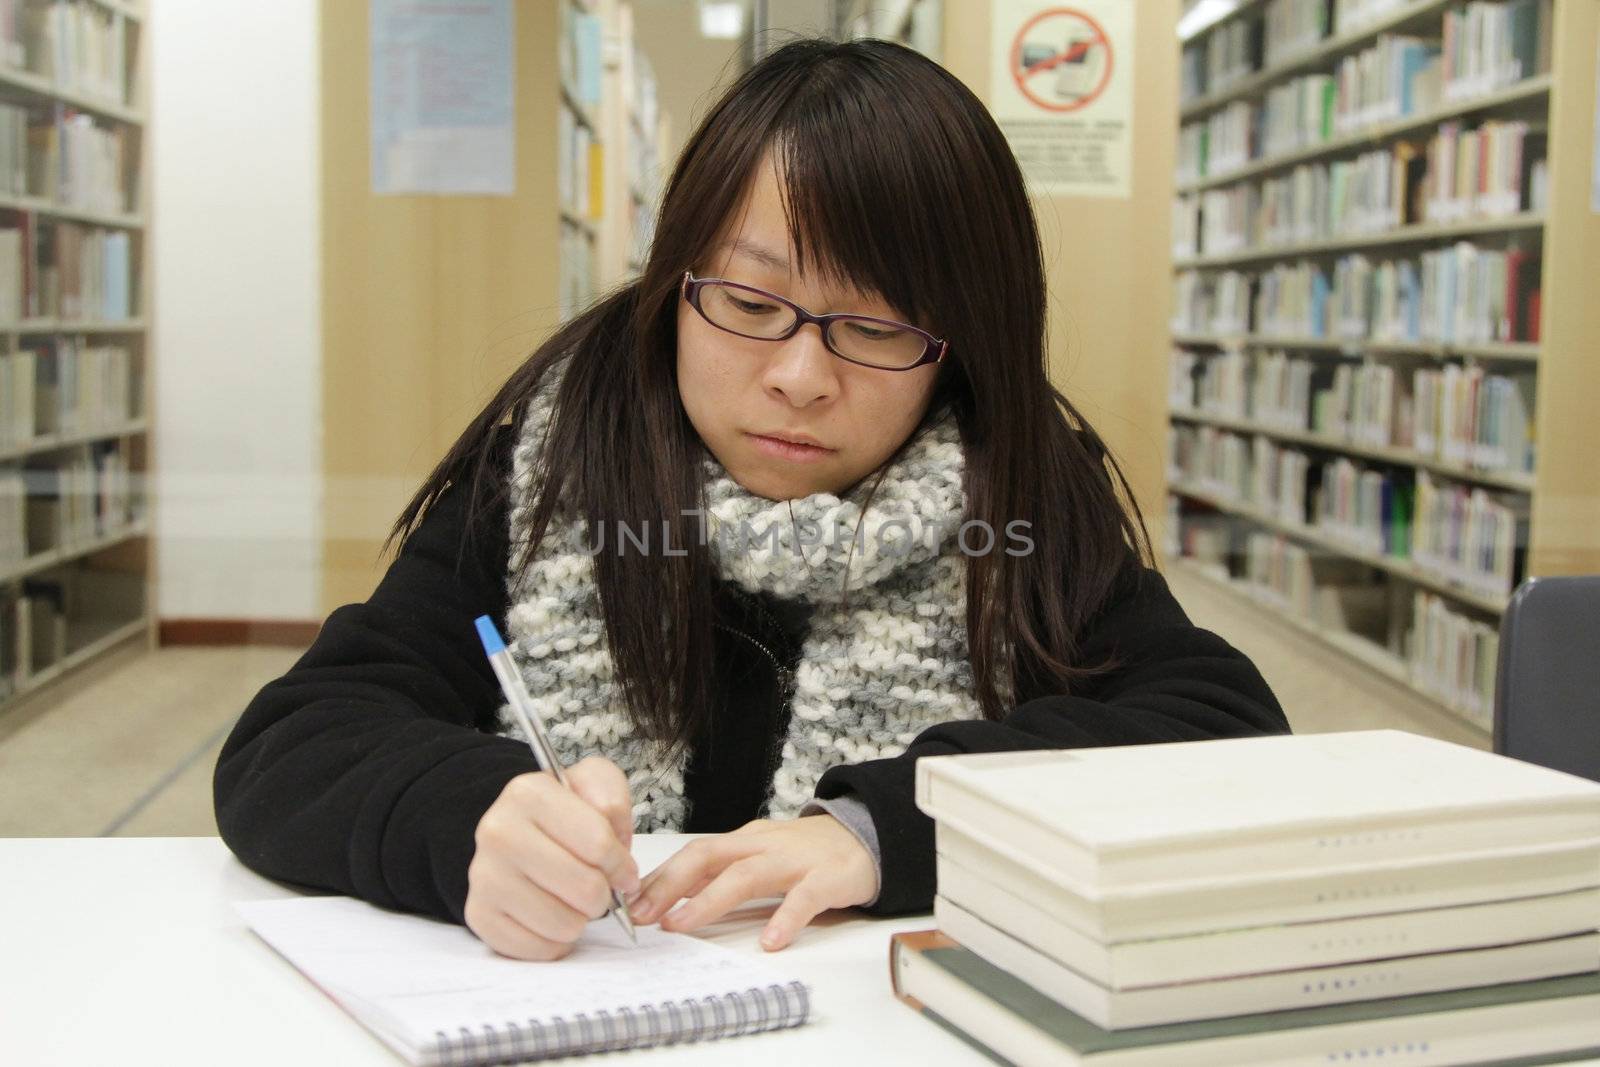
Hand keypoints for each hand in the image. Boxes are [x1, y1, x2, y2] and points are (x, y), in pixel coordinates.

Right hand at [464, 757, 639, 960]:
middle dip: (603, 894)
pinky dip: (555, 940)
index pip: (598, 843)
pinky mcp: (479, 915)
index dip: (621, 864)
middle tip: (597, 887)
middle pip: (584, 887)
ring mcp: (483, 876)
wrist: (518, 834)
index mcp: (528, 794)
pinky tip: (551, 916)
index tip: (624, 871)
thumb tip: (613, 836)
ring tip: (571, 900)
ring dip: (579, 918)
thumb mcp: (593, 785)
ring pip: (564, 924)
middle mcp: (497, 832)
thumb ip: (611, 797)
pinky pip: (539, 948)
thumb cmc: (563, 815)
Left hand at [628, 815, 877, 950]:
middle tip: (641, 915)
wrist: (866, 835)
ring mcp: (794, 860)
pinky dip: (785, 918)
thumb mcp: (757, 856)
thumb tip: (670, 897)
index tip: (627, 902)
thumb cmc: (804, 853)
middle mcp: (762, 846)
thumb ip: (720, 874)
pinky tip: (770, 941)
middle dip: (670, 884)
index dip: (658, 877)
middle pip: (707, 856)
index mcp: (742, 842)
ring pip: (745, 875)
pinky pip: (804, 898)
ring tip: (681, 925)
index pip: (692, 854)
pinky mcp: (826, 878)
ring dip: (709, 900)